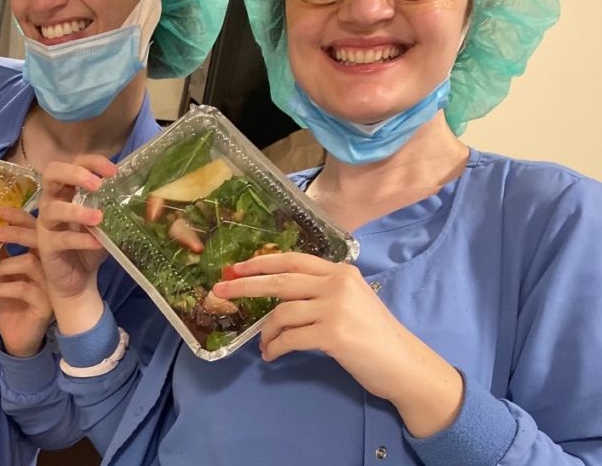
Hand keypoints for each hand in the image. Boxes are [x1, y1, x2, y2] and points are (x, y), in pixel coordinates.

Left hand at [0, 207, 53, 357]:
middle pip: (38, 241)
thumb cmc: (11, 301)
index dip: (20, 217)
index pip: (37, 229)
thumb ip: (0, 254)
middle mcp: (52, 267)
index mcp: (43, 255)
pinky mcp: (45, 304)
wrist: (18, 337)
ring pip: (30, 263)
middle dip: (14, 233)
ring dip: (2, 266)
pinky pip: (22, 289)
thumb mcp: (3, 274)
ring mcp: (51, 285)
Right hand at [36, 155, 115, 334]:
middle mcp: (51, 202)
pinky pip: (61, 240)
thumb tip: (141, 193)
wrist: (77, 281)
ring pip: (52, 209)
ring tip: (99, 217)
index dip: (91, 162)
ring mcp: (46, 225)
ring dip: (76, 211)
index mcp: (66, 191)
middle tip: (97, 184)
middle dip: (74, 173)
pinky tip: (98, 242)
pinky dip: (81, 240)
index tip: (113, 171)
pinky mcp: (47, 247)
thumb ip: (113, 207)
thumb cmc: (89, 245)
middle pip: (51, 174)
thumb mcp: (104, 223)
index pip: (73, 163)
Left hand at [213, 252, 461, 437]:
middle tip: (220, 290)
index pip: (292, 260)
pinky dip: (276, 348)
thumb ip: (320, 292)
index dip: (261, 262)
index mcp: (341, 272)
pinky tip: (272, 356)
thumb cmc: (375, 336)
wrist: (404, 365)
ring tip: (263, 345)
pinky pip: (290, 338)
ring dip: (265, 332)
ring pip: (281, 313)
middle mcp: (337, 283)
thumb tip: (277, 296)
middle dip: (245, 285)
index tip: (237, 267)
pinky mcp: (333, 333)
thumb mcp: (350, 302)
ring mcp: (335, 307)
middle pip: (280, 281)